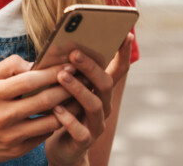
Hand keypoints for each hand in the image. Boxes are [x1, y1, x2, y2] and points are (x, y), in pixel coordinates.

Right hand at [0, 54, 74, 164]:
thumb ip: (9, 66)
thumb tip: (35, 63)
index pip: (29, 80)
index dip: (52, 72)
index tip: (69, 65)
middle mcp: (2, 115)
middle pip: (44, 100)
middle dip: (68, 88)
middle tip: (83, 79)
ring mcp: (10, 136)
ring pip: (50, 120)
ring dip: (69, 107)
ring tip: (81, 96)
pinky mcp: (17, 150)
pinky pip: (44, 135)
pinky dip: (57, 122)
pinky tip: (66, 112)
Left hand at [44, 33, 133, 165]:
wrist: (64, 149)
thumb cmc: (64, 111)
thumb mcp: (68, 89)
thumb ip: (70, 70)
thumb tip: (62, 43)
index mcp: (102, 90)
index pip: (118, 69)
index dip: (124, 52)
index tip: (126, 34)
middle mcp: (104, 105)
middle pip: (105, 83)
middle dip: (91, 67)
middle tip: (74, 53)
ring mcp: (96, 124)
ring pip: (94, 105)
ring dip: (78, 89)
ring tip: (62, 76)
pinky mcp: (84, 141)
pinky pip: (80, 130)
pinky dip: (68, 119)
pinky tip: (56, 109)